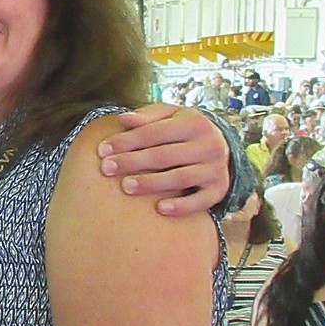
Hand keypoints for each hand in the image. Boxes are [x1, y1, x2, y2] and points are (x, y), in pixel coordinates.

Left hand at [96, 104, 228, 216]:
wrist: (222, 146)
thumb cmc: (184, 130)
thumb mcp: (170, 116)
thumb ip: (147, 117)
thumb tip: (123, 119)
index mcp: (195, 123)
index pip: (155, 132)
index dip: (127, 141)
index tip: (102, 150)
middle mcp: (210, 145)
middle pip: (165, 155)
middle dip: (133, 162)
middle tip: (107, 169)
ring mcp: (216, 169)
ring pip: (181, 178)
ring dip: (152, 183)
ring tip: (125, 187)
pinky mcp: (220, 189)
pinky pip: (202, 201)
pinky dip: (182, 206)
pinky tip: (160, 209)